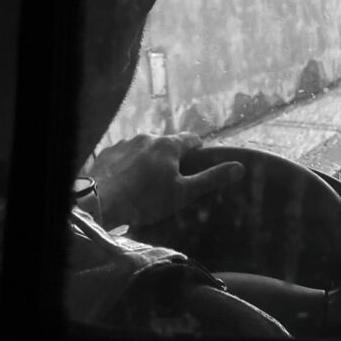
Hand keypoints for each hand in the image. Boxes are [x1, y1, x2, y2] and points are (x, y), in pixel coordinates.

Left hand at [87, 132, 244, 229]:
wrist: (100, 203)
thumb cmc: (146, 200)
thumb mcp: (183, 194)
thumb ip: (212, 179)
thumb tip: (240, 167)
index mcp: (169, 144)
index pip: (192, 140)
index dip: (198, 152)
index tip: (196, 167)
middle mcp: (148, 137)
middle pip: (167, 144)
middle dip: (171, 159)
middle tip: (169, 183)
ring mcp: (125, 143)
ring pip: (145, 149)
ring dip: (149, 161)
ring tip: (144, 185)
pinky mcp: (108, 152)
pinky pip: (125, 155)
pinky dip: (129, 165)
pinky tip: (126, 183)